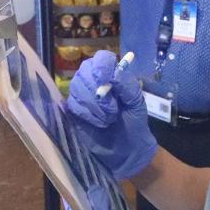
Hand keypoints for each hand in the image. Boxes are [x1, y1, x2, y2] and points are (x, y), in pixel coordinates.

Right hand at [66, 51, 157, 179]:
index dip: (102, 66)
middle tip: (113, 108)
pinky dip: (87, 114)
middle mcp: (94, 81)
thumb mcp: (136, 102)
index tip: (106, 80)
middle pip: (85, 71)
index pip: (101, 58)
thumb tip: (113, 74)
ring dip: (94, 105)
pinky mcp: (73, 111)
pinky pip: (73, 104)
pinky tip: (98, 123)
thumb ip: (127, 85)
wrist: (128, 151)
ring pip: (77, 87)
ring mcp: (82, 95)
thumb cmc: (134, 123)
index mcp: (111, 74)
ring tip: (108, 118)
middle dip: (97, 89)